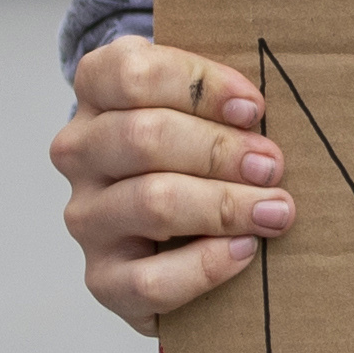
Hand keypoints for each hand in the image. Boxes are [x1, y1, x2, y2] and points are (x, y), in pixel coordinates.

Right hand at [51, 36, 292, 334]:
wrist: (173, 236)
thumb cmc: (197, 155)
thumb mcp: (202, 109)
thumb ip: (223, 99)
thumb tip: (265, 110)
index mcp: (98, 92)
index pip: (131, 73)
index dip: (198, 86)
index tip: (254, 108)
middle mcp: (79, 151)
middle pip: (143, 136)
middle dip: (219, 151)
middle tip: (272, 166)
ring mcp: (86, 217)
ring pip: (151, 202)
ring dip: (225, 205)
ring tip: (274, 210)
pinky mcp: (102, 279)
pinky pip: (151, 280)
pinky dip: (206, 265)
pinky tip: (244, 251)